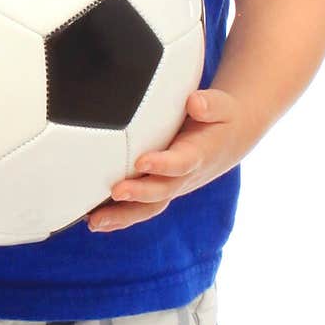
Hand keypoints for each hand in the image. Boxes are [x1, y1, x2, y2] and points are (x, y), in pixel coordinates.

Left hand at [87, 88, 244, 231]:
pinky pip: (141, 208)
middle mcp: (185, 176)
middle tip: (116, 191)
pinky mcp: (161, 189)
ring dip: (122, 216)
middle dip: (139, 194)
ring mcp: (172, 186)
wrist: (230, 140)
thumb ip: (209, 104)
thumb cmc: (221, 119)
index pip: (182, 163)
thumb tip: (195, 103)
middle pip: (162, 191)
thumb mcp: (222, 107)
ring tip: (94, 221)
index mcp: (200, 154)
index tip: (142, 161)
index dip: (163, 164)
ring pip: (149, 207)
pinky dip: (119, 217)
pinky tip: (94, 221)